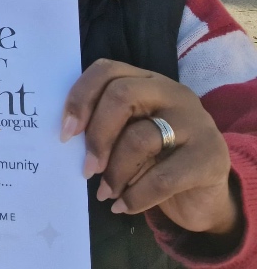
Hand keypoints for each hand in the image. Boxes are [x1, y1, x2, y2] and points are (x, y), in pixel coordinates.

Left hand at [61, 58, 240, 235]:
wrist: (203, 197)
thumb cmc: (155, 160)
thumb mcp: (127, 135)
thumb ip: (105, 127)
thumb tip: (68, 136)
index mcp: (147, 81)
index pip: (106, 71)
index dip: (80, 98)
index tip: (66, 133)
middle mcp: (172, 93)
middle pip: (122, 95)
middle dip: (97, 135)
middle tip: (87, 168)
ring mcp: (195, 122)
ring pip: (139, 138)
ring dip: (114, 172)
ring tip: (106, 192)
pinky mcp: (210, 156)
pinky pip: (162, 178)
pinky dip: (135, 197)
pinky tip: (124, 206)